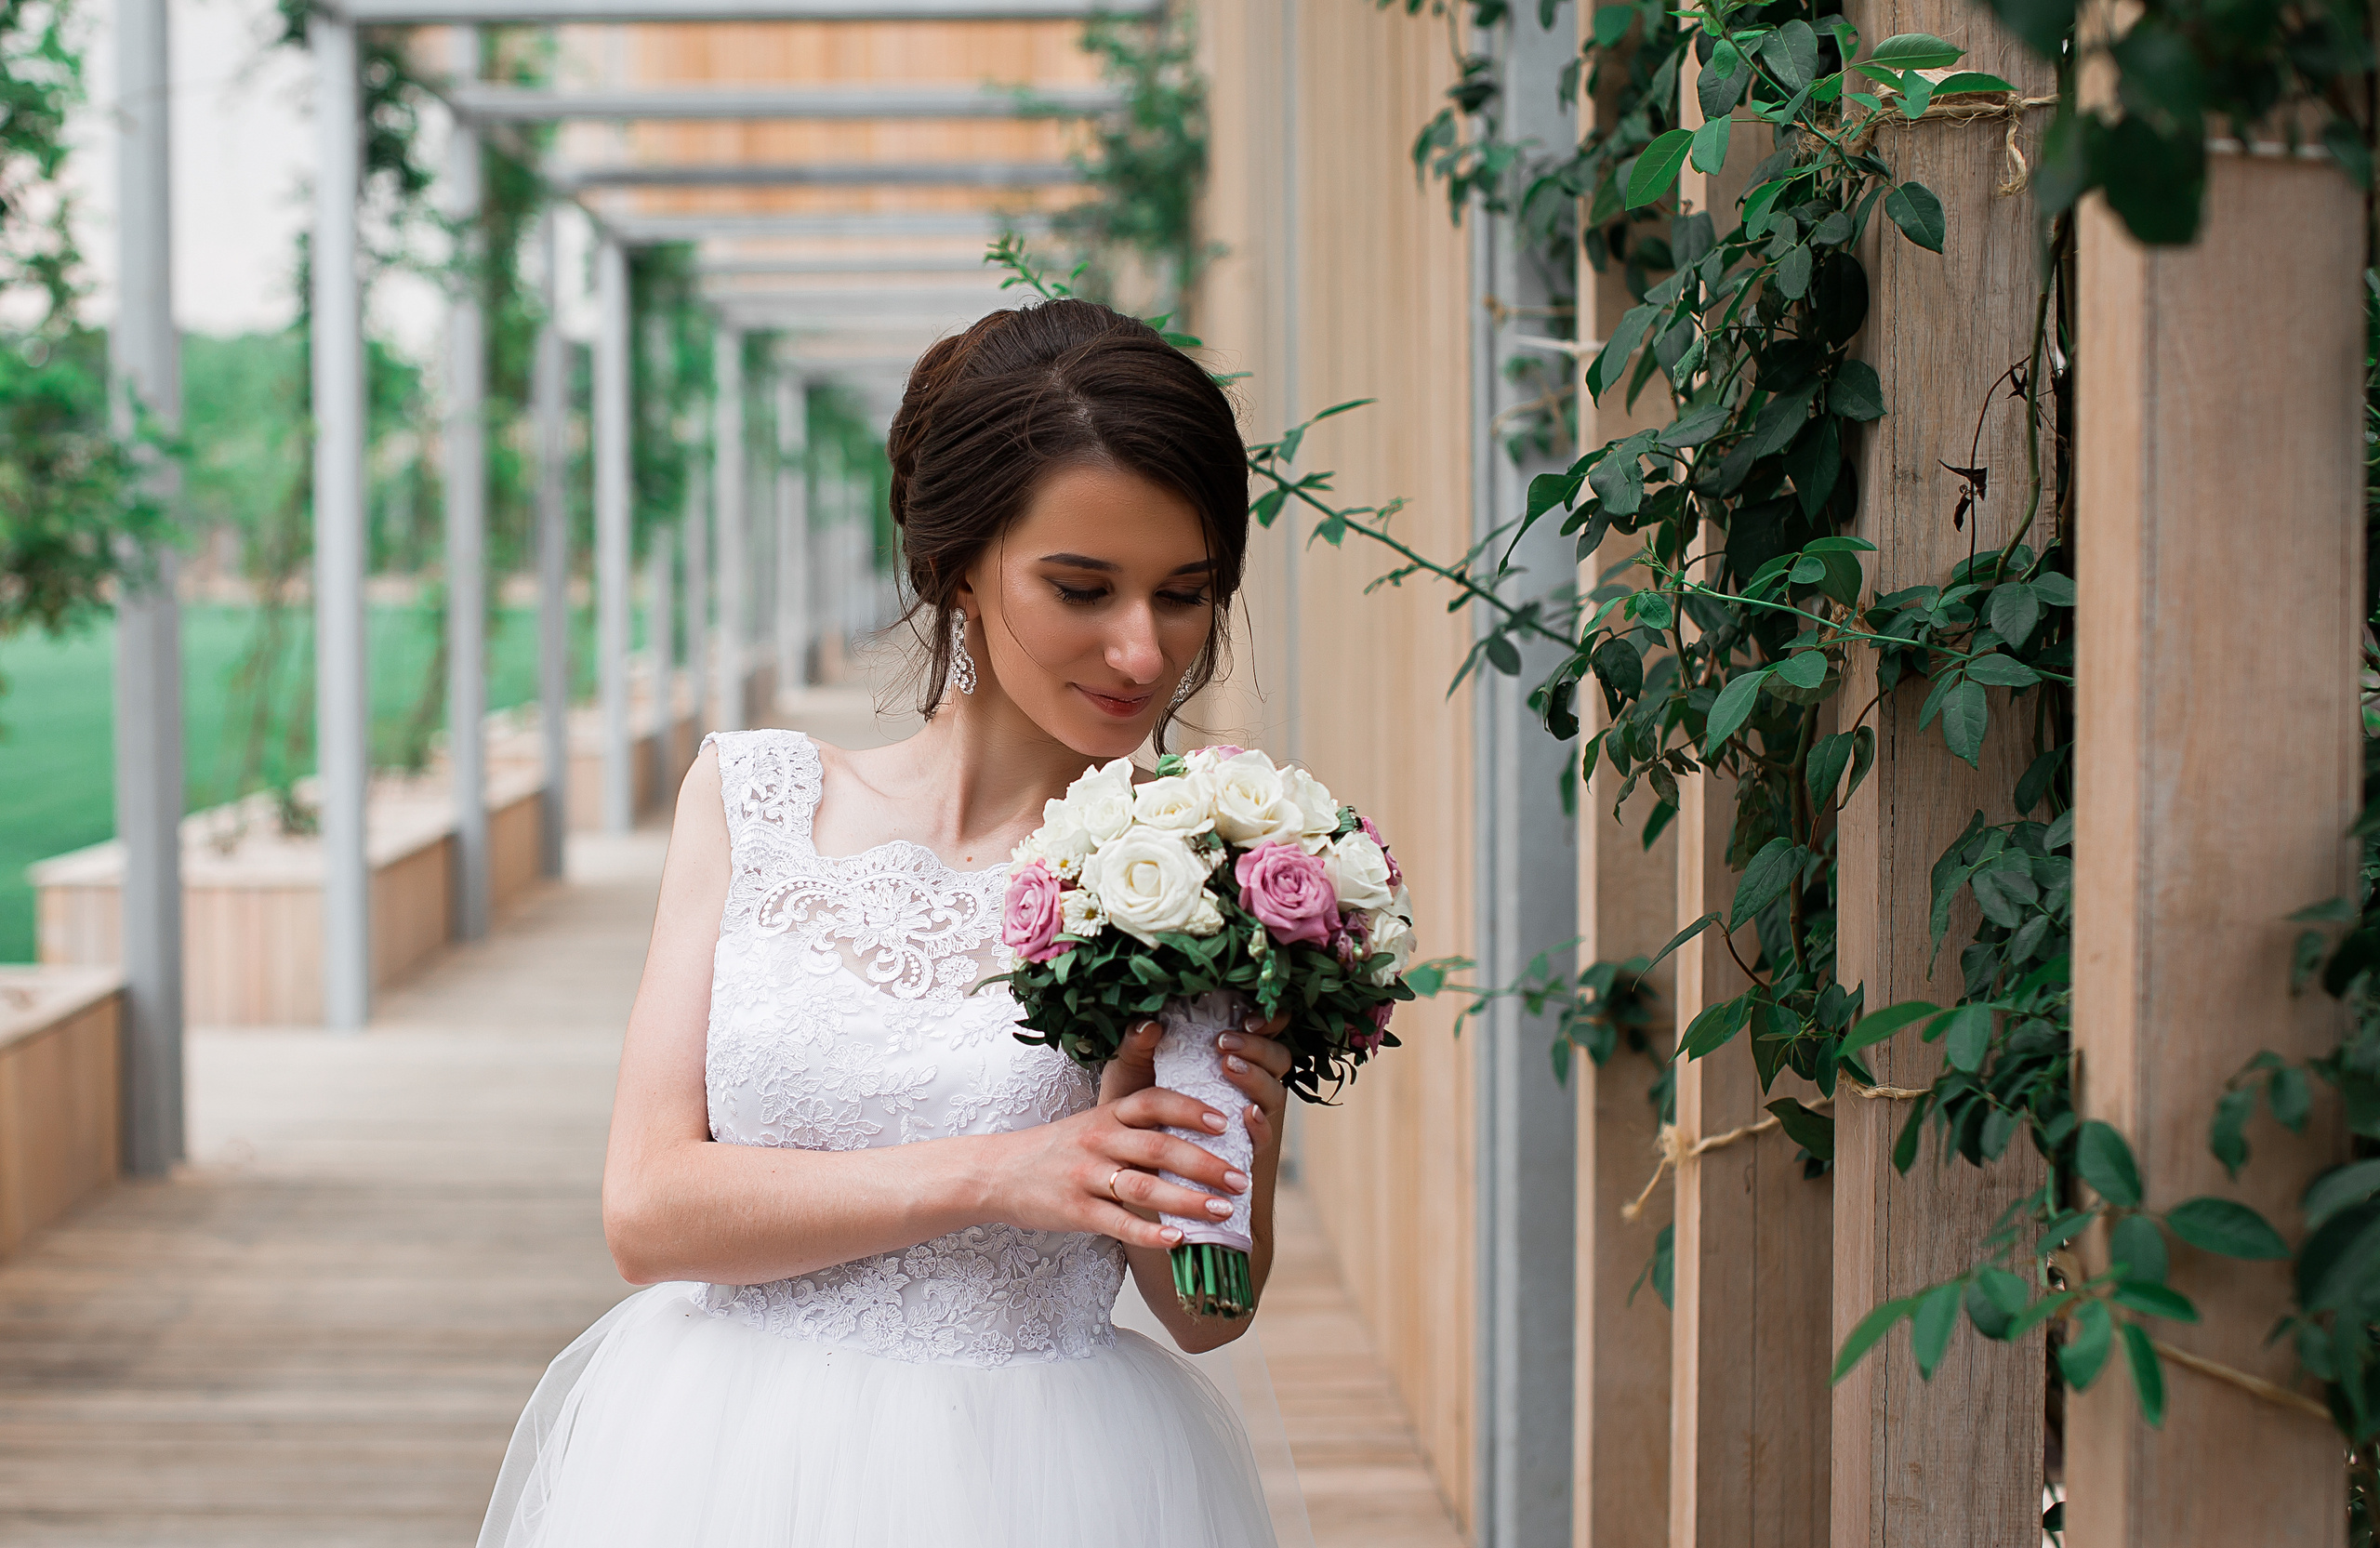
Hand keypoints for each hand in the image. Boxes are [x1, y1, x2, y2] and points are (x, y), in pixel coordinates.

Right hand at [983, 1087, 1252, 1250]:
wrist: (998, 1173)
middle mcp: (1099, 1140)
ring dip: (1190, 1201)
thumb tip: (1194, 1129)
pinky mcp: (1075, 1211)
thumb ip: (1135, 1125)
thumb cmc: (1059, 1149)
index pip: (1155, 1101)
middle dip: (1205, 1164)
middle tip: (1241, 1179)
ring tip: (1224, 1212)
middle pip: (1160, 1147)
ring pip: (1145, 1187)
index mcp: (1108, 1114)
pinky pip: (1118, 1222)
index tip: (1227, 1122)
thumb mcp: (1093, 1123)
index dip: (1192, 1110)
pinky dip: (1150, 1233)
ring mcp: (1086, 1176)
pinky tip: (1178, 1240)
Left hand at [1098, 1009, 1292, 1163]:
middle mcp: (1250, 1081)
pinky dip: (1261, 1124)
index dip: (1269, 1020)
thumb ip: (1139, 1044)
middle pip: (1278, 1058)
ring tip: (1228, 1068)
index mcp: (1232, 1052)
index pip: (1267, 1029)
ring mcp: (1250, 1114)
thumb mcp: (1133, 1067)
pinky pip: (1265, 1137)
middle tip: (1223, 1044)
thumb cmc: (1136, 1097)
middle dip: (1257, 1047)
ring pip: (1274, 1092)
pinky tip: (1247, 1113)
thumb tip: (1150, 1024)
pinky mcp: (1244, 1147)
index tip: (1247, 1019)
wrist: (1130, 1150)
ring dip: (1256, 1077)